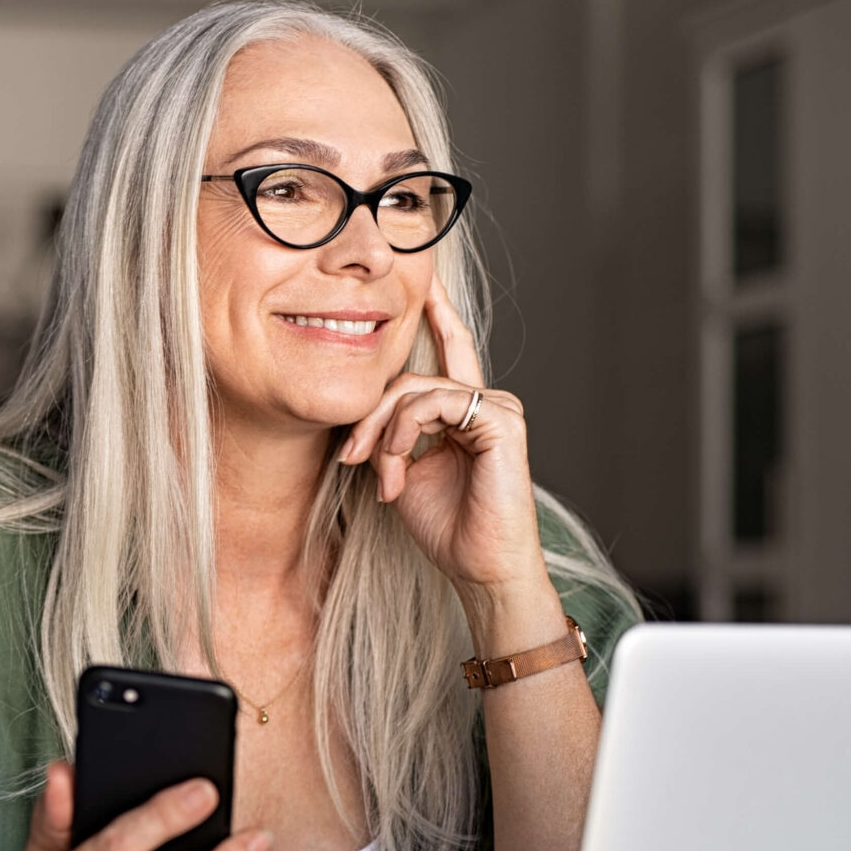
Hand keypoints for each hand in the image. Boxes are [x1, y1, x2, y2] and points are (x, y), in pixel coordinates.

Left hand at [334, 274, 547, 604]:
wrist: (480, 567)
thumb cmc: (447, 527)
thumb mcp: (401, 472)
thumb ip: (389, 434)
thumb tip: (361, 417)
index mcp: (463, 410)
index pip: (447, 350)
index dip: (435, 315)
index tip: (420, 283)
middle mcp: (483, 401)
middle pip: (409, 379)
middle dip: (369, 416)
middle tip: (349, 458)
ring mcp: (496, 408)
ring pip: (415, 390)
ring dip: (384, 433)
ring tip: (379, 475)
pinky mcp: (501, 420)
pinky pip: (434, 402)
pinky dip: (404, 432)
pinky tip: (396, 465)